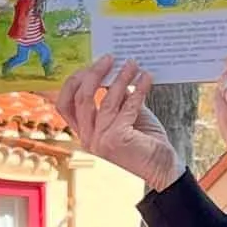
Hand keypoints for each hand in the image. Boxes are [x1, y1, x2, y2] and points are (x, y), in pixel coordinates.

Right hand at [55, 58, 179, 190]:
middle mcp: (88, 138)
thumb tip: (112, 69)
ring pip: (105, 99)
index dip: (74, 81)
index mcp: (84, 132)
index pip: (64, 103)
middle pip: (81, 97)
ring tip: (133, 64)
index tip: (91, 65)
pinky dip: (138, 89)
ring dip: (120, 77)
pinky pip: (127, 106)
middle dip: (94, 73)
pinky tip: (146, 78)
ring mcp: (101, 140)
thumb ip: (115, 97)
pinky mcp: (117, 139)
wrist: (162, 168)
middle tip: (110, 58)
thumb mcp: (125, 114)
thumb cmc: (144, 141)